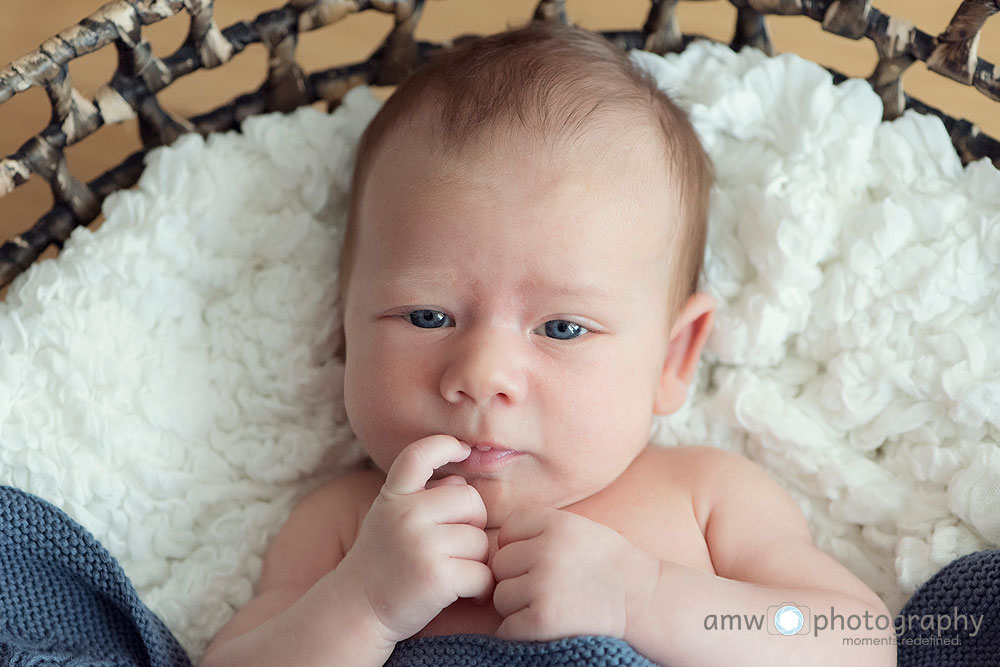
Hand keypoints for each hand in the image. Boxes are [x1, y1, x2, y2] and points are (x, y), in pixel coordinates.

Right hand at [334, 435, 493, 643]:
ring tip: (456, 573)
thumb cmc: (383, 564)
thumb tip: (460, 481)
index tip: (462, 449)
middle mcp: (405, 515)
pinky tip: (467, 593)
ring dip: (477, 561)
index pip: (418, 455)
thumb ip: (423, 497)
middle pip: (471, 501)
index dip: (444, 445)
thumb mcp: (391, 520)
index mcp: (393, 497)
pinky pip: (482, 573)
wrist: (356, 612)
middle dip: (473, 525)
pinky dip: (482, 587)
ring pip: (480, 541)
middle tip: (458, 547)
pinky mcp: (436, 576)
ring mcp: (420, 544)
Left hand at [491, 506, 658, 641]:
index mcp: (557, 523)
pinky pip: (507, 627)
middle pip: (500, 564)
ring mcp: (544, 586)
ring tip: (551, 606)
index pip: (509, 527)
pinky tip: (546, 626)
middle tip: (547, 588)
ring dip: (518, 607)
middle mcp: (548, 551)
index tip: (541, 560)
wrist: (646, 604)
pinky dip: (522, 632)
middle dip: (517, 578)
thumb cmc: (611, 568)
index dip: (519, 546)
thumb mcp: (581, 530)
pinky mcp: (542, 620)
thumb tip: (492, 545)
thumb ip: (541, 530)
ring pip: (501, 596)